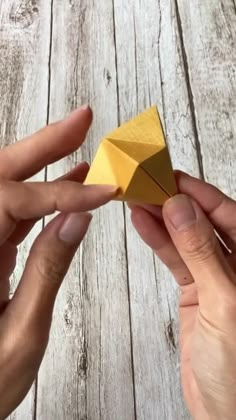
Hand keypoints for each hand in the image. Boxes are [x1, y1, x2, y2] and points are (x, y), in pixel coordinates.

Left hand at [0, 106, 116, 418]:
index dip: (66, 194)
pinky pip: (18, 214)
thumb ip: (47, 269)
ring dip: (46, 163)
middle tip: (81, 122)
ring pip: (11, 190)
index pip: (18, 203)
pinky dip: (47, 197)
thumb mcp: (22, 331)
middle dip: (42, 146)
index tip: (106, 190)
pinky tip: (72, 187)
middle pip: (2, 177)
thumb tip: (76, 219)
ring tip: (80, 141)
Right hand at [130, 171, 235, 419]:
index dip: (200, 194)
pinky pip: (176, 260)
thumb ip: (202, 253)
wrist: (223, 410)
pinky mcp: (195, 292)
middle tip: (149, 185)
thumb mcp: (223, 302)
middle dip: (177, 203)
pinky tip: (144, 225)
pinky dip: (159, 242)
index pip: (228, 215)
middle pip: (204, 223)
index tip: (172, 178)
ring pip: (186, 239)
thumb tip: (182, 209)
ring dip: (162, 220)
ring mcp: (214, 278)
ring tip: (138, 201)